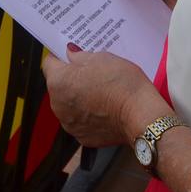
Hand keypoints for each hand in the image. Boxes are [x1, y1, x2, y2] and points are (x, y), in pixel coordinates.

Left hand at [41, 46, 167, 147]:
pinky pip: (80, 121)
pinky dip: (88, 115)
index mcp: (58, 81)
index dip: (60, 57)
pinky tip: (104, 109)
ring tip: (101, 93)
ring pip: (68, 105)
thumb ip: (79, 56)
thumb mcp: (101, 58)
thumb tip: (70, 54)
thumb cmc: (121, 83)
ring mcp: (69, 123)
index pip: (49, 63)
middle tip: (91, 74)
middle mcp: (57, 104)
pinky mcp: (82, 137)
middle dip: (71, 79)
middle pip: (59, 86)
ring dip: (78, 98)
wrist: (140, 115)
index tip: (71, 56)